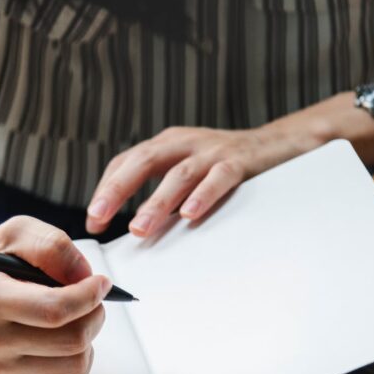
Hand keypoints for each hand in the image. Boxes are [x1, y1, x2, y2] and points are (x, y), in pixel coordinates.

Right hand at [0, 216, 111, 373]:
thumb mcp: (19, 233)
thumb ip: (53, 246)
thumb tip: (83, 276)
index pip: (53, 310)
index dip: (88, 296)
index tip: (101, 283)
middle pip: (72, 339)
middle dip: (94, 314)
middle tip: (90, 298)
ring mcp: (0, 367)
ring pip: (78, 362)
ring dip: (88, 335)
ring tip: (74, 316)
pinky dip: (80, 356)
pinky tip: (63, 336)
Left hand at [85, 123, 326, 236]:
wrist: (280, 145)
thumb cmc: (227, 166)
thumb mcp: (187, 174)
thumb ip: (162, 195)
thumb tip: (135, 230)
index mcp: (166, 145)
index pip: (126, 162)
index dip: (106, 189)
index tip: (93, 221)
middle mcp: (184, 143)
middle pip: (143, 162)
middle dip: (117, 190)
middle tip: (99, 217)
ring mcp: (212, 150)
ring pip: (178, 174)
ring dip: (156, 203)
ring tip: (139, 228)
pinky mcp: (240, 160)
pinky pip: (219, 177)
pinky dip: (203, 195)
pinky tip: (190, 214)